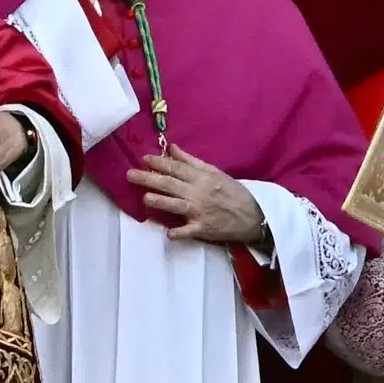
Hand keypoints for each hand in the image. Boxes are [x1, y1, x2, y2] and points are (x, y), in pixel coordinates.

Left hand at [125, 144, 264, 243]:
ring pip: (178, 205)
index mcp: (202, 177)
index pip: (177, 168)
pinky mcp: (204, 229)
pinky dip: (180, 233)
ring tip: (145, 198)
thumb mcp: (214, 172)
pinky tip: (168, 234)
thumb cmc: (232, 192)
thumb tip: (171, 148)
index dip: (159, 163)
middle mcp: (199, 193)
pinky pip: (189, 231)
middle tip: (130, 175)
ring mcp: (201, 212)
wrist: (253, 215)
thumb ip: (191, 161)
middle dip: (150, 179)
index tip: (144, 159)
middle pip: (171, 184)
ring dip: (162, 202)